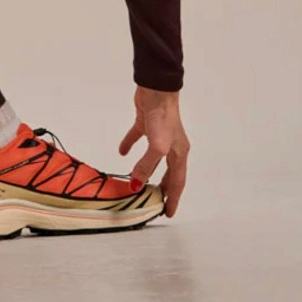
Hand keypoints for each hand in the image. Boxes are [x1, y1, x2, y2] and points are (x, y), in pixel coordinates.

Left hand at [118, 85, 189, 217]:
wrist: (157, 88)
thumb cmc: (164, 117)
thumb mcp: (157, 146)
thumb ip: (146, 166)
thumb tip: (136, 185)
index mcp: (179, 153)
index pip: (177, 182)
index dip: (173, 199)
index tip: (168, 213)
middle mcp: (171, 146)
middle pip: (167, 172)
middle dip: (162, 188)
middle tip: (154, 203)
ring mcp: (159, 135)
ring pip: (152, 159)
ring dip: (145, 171)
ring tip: (137, 184)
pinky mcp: (146, 123)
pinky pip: (137, 138)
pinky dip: (129, 146)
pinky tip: (121, 152)